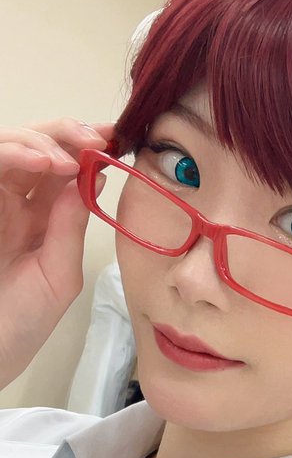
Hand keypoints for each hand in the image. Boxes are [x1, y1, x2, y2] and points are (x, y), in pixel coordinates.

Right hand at [0, 119, 113, 384]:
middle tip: (96, 139)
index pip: (62, 167)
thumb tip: (90, 179)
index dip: (87, 148)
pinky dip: (13, 152)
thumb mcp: (59, 274)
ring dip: (42, 141)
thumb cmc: (21, 323)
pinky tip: (43, 163)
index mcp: (38, 216)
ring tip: (69, 159)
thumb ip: (70, 226)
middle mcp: (11, 200)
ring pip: (10, 143)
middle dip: (68, 134)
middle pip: (36, 144)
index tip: (116, 140)